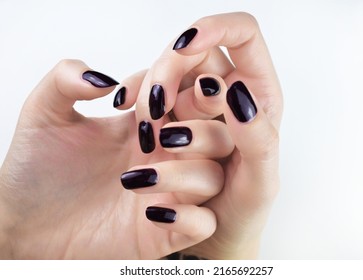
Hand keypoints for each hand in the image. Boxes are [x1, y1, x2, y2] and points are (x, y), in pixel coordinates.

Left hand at [0, 60, 232, 258]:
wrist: (27, 225)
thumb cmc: (37, 172)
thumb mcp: (43, 115)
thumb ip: (66, 79)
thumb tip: (105, 78)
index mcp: (146, 124)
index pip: (187, 92)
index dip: (172, 86)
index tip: (123, 102)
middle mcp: (164, 155)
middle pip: (218, 132)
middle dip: (196, 126)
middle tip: (152, 133)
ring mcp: (169, 192)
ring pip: (213, 176)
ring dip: (184, 173)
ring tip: (132, 179)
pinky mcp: (165, 230)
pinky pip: (203, 223)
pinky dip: (189, 218)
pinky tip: (150, 213)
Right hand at [133, 12, 282, 258]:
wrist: (213, 235)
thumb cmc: (243, 208)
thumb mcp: (260, 184)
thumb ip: (258, 140)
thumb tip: (238, 94)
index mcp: (259, 96)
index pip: (243, 35)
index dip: (214, 28)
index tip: (184, 46)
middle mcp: (226, 94)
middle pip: (194, 52)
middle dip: (168, 71)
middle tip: (154, 108)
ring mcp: (196, 106)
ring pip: (167, 73)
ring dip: (150, 94)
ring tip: (146, 135)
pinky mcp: (170, 120)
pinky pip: (148, 95)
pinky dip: (134, 100)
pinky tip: (125, 114)